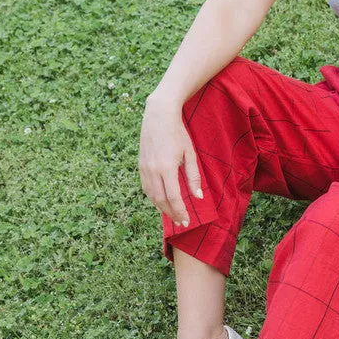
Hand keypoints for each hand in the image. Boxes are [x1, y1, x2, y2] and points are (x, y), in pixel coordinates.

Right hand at [139, 101, 203, 225]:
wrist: (158, 116)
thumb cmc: (178, 134)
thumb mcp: (190, 154)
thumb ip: (194, 176)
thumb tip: (198, 197)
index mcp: (167, 167)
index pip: (173, 197)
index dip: (180, 211)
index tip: (186, 221)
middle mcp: (153, 170)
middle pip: (161, 200)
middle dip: (171, 213)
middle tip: (181, 222)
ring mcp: (144, 168)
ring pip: (151, 196)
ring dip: (162, 208)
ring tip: (173, 215)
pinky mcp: (140, 166)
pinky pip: (146, 187)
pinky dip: (154, 198)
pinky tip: (162, 201)